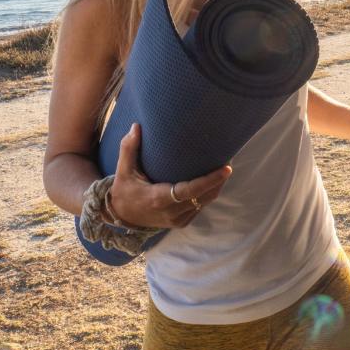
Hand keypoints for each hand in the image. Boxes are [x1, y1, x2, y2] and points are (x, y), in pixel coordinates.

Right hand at [107, 123, 230, 228]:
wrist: (121, 216)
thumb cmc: (124, 190)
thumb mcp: (123, 171)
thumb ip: (129, 148)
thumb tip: (136, 126)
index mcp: (159, 199)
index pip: (190, 190)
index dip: (210, 180)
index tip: (226, 169)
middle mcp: (172, 212)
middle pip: (204, 196)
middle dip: (219, 180)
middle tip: (228, 159)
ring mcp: (178, 220)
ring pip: (205, 202)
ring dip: (217, 186)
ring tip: (224, 166)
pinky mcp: (182, 222)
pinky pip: (200, 206)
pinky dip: (208, 193)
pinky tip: (214, 179)